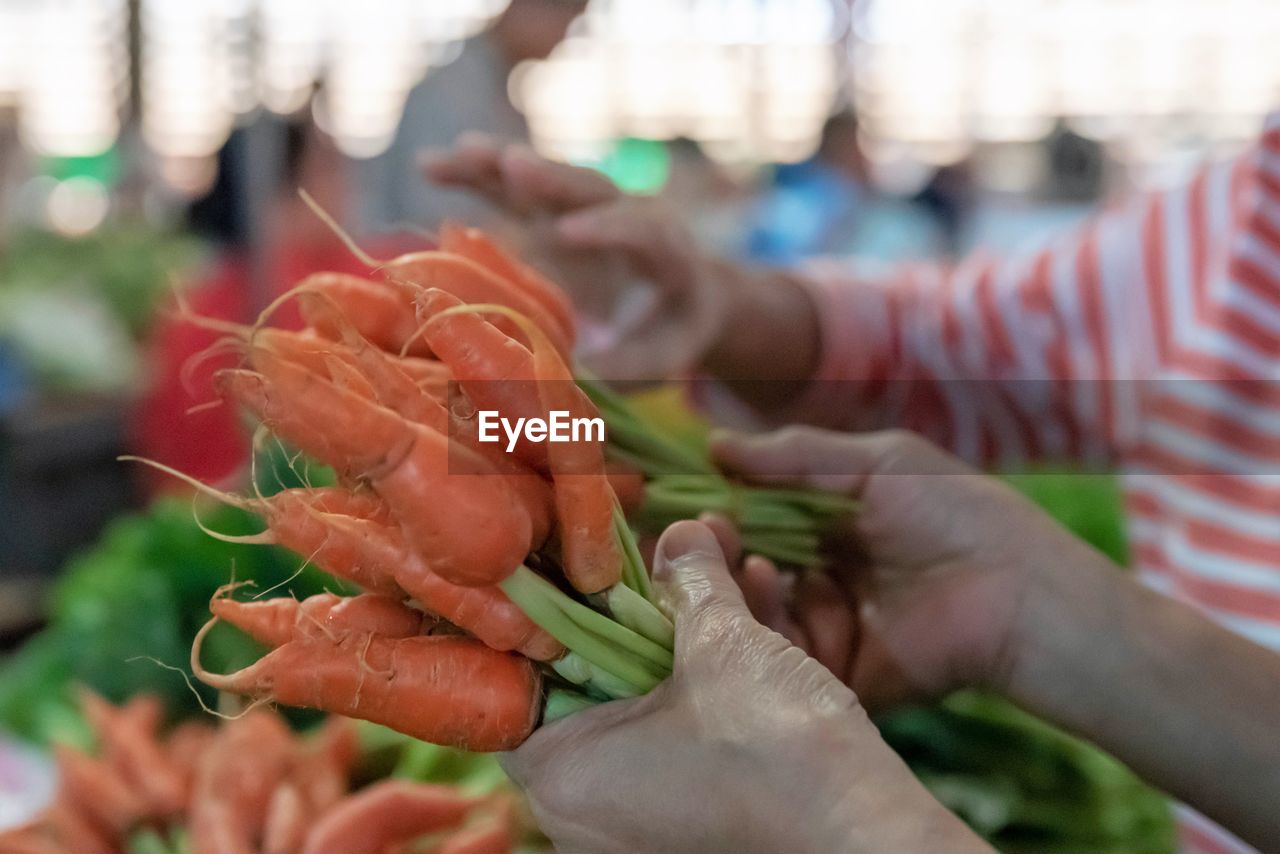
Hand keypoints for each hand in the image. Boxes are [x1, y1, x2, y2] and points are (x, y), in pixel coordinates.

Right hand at [424, 137, 725, 379]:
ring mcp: (586, 206)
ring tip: (456, 154)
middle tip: (512, 164)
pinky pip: (513, 185)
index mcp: (668, 250)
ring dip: (501, 164)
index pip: (642, 229)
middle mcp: (628, 212)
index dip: (607, 228)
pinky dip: (475, 174)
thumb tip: (571, 378)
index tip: (566, 233)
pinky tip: (430, 166)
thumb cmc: (674, 330)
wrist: (685, 292)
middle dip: (551, 178)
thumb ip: (626, 364)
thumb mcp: (664, 354)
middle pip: (591, 188)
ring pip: (546, 178)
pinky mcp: (553, 207)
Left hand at [503, 521, 987, 853]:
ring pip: (640, 712)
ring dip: (676, 645)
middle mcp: (581, 815)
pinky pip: (675, 746)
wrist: (867, 839)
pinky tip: (748, 632)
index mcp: (562, 775)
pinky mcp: (684, 830)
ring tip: (720, 577)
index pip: (521, 677)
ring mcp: (632, 829)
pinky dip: (700, 693)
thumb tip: (681, 531)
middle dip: (629, 616)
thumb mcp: (723, 642)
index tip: (580, 561)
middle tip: (656, 561)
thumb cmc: (778, 748)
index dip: (553, 608)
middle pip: (587, 688)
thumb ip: (689, 580)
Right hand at [711, 427, 1108, 708]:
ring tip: (739, 557)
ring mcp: (821, 625)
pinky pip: (777, 653)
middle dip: (710, 547)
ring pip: (749, 608)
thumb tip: (713, 444)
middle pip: (739, 564)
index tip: (671, 497)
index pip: (749, 514)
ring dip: (732, 581)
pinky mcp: (830, 672)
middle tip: (691, 532)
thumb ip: (796, 456)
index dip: (712, 506)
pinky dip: (759, 623)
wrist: (1016, 593)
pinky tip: (760, 589)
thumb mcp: (877, 464)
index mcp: (825, 523)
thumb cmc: (956, 513)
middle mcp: (814, 573)